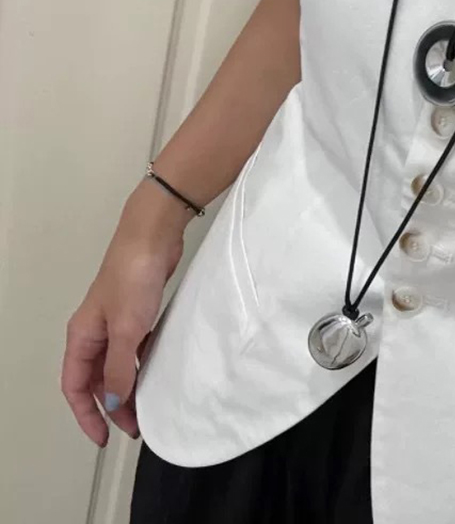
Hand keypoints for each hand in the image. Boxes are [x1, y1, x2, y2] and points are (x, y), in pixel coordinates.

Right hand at [61, 181, 190, 445]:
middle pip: (97, 379)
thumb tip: (115, 404)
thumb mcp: (126, 329)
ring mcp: (117, 320)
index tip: (105, 438)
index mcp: (82, 336)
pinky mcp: (138, 310)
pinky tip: (158, 372)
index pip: (76, 386)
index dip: (87, 415)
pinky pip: (135, 347)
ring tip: (148, 406)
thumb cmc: (134, 278)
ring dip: (129, 386)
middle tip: (135, 426)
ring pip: (118, 364)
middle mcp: (95, 331)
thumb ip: (120, 369)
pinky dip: (143, 363)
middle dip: (112, 405)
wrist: (154, 237)